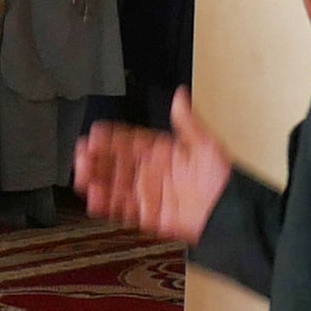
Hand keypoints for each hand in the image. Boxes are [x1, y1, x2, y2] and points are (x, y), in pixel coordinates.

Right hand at [75, 89, 232, 244]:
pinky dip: (107, 204)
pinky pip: (123, 208)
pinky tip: (95, 199)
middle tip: (81, 156)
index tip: (95, 134)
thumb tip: (181, 96)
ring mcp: (148, 193)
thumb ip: (188, 122)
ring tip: (82, 177)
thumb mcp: (206, 145)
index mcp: (161, 151)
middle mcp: (151, 171)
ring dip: (97, 181)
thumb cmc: (222, 179)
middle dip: (96, 159)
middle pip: (116, 163)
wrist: (229, 213)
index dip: (111, 138)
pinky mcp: (148, 214)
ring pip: (115, 185)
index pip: (130, 141)